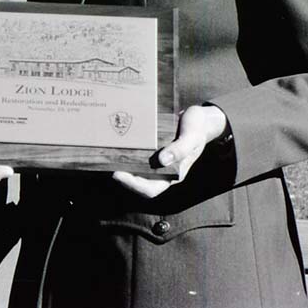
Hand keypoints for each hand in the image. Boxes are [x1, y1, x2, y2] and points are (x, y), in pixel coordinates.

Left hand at [112, 105, 227, 198]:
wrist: (201, 118)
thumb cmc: (197, 128)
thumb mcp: (192, 137)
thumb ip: (180, 149)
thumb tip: (162, 161)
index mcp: (174, 173)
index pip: (150, 189)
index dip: (132, 185)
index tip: (117, 174)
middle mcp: (163, 170)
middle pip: (139, 183)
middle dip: (122, 178)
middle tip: (106, 165)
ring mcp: (157, 160)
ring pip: (136, 170)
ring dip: (122, 166)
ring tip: (106, 156)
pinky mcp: (153, 149)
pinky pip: (137, 156)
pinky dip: (126, 154)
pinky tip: (115, 144)